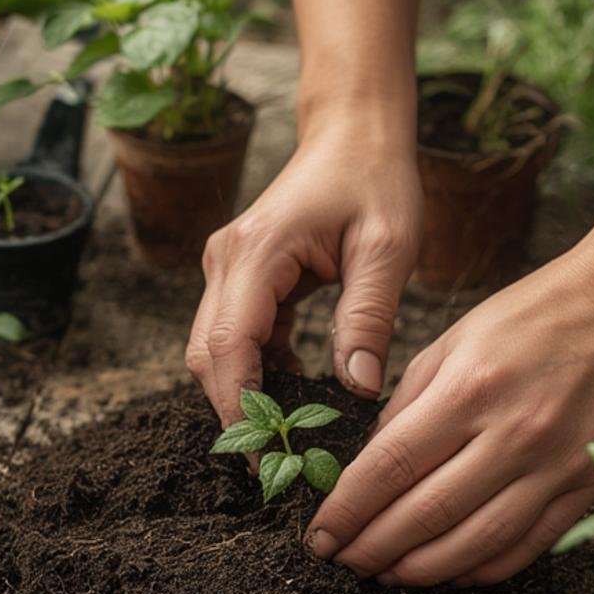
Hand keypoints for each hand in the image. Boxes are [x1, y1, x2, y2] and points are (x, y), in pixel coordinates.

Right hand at [186, 112, 421, 422]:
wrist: (354, 133)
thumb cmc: (375, 180)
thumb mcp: (387, 248)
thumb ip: (369, 317)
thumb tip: (357, 390)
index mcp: (257, 252)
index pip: (228, 345)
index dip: (241, 405)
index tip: (269, 453)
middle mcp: (226, 260)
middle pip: (206, 356)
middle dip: (236, 410)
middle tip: (282, 460)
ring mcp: (226, 268)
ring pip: (212, 351)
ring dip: (244, 393)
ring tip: (292, 433)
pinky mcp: (239, 277)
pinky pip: (235, 337)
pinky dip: (258, 371)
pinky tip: (298, 392)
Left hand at [306, 241, 593, 585]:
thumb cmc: (538, 313)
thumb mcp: (456, 338)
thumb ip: (409, 404)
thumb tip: (371, 466)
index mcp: (470, 389)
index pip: (390, 467)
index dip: (348, 510)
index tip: (321, 535)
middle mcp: (514, 434)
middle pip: (426, 515)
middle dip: (374, 548)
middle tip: (344, 562)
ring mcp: (557, 466)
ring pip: (475, 543)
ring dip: (422, 570)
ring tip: (387, 575)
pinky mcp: (590, 487)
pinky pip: (526, 546)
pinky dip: (481, 569)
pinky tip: (449, 573)